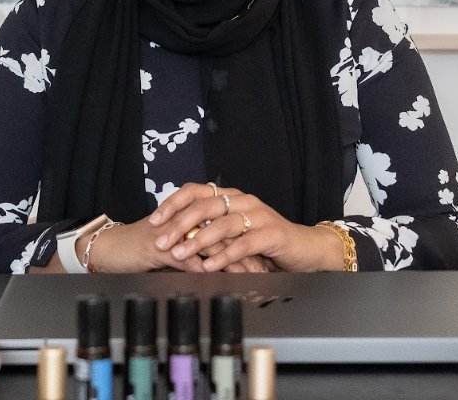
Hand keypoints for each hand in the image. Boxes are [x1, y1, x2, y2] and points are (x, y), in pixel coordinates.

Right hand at [79, 214, 275, 272]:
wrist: (108, 248)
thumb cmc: (139, 248)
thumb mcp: (171, 245)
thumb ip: (193, 248)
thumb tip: (216, 262)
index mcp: (187, 215)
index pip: (222, 223)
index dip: (242, 239)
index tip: (262, 256)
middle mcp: (182, 219)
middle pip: (221, 232)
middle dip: (243, 251)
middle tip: (263, 268)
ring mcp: (171, 232)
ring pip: (208, 245)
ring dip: (230, 263)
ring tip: (249, 277)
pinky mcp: (159, 247)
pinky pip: (186, 259)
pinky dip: (204, 270)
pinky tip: (218, 280)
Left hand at [148, 182, 343, 272]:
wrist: (304, 249)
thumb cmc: (266, 243)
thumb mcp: (234, 234)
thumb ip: (210, 231)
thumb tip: (176, 238)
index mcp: (231, 197)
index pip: (196, 191)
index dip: (173, 203)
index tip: (153, 220)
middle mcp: (243, 201)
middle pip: (205, 205)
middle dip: (179, 224)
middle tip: (161, 241)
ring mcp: (259, 215)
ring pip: (222, 224)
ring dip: (198, 240)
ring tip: (179, 254)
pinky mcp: (272, 233)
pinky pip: (244, 243)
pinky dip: (224, 255)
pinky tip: (209, 266)